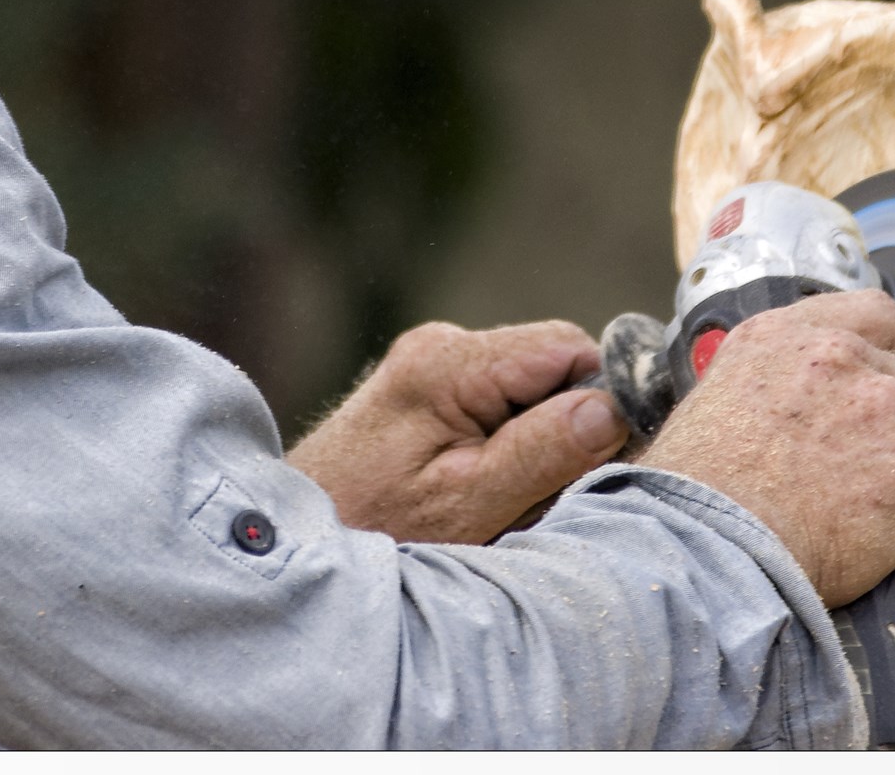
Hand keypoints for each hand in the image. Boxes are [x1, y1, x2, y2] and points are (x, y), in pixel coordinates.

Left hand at [288, 320, 630, 544]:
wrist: (282, 546)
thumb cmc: (375, 533)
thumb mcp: (469, 506)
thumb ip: (543, 451)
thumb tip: (612, 407)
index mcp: (448, 364)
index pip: (569, 348)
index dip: (600, 399)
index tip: (599, 460)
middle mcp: (439, 347)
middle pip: (552, 366)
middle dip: (568, 426)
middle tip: (544, 493)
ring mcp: (428, 366)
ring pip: (530, 389)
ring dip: (538, 441)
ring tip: (502, 500)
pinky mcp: (424, 390)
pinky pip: (498, 404)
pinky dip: (508, 445)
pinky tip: (481, 490)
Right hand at [640, 290, 894, 608]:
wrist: (694, 552)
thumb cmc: (686, 504)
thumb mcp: (710, 408)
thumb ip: (763, 392)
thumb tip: (788, 430)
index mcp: (785, 335)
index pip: (876, 317)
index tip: (893, 410)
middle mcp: (842, 358)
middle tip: (889, 497)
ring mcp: (887, 411)